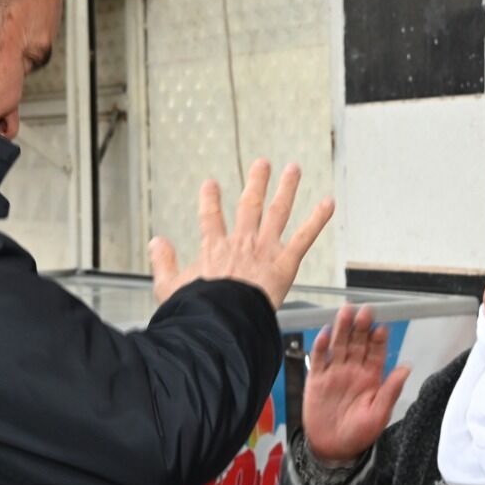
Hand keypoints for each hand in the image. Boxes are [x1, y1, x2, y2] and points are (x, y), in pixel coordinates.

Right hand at [146, 159, 334, 309]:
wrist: (222, 321)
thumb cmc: (197, 311)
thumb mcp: (169, 287)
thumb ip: (163, 262)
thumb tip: (156, 242)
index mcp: (214, 249)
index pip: (210, 218)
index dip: (210, 200)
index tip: (211, 184)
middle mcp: (241, 242)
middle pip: (249, 205)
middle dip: (256, 182)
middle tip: (262, 164)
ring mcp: (264, 249)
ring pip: (278, 211)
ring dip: (287, 188)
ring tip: (293, 169)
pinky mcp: (285, 262)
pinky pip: (305, 236)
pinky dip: (318, 219)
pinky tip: (329, 203)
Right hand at [304, 305, 409, 466]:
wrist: (332, 448)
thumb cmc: (359, 434)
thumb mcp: (379, 414)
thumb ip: (390, 390)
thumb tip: (406, 368)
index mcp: (371, 378)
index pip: (376, 352)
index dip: (378, 339)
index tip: (381, 327)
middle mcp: (353, 371)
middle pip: (357, 343)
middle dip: (361, 327)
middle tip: (364, 311)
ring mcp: (334, 373)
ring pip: (339, 346)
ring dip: (342, 329)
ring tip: (345, 312)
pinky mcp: (316, 379)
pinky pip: (319, 359)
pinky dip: (321, 346)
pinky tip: (326, 333)